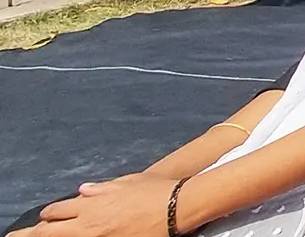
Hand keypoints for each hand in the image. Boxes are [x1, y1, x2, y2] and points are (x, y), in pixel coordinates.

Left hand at [29, 171, 175, 236]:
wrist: (177, 207)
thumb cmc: (154, 191)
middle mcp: (88, 224)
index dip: (48, 215)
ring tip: (42, 236)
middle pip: (48, 232)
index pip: (55, 212)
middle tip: (19, 236)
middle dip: (32, 233)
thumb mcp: (127, 182)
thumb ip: (102, 188)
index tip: (47, 217)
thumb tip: (84, 191)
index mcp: (91, 204)